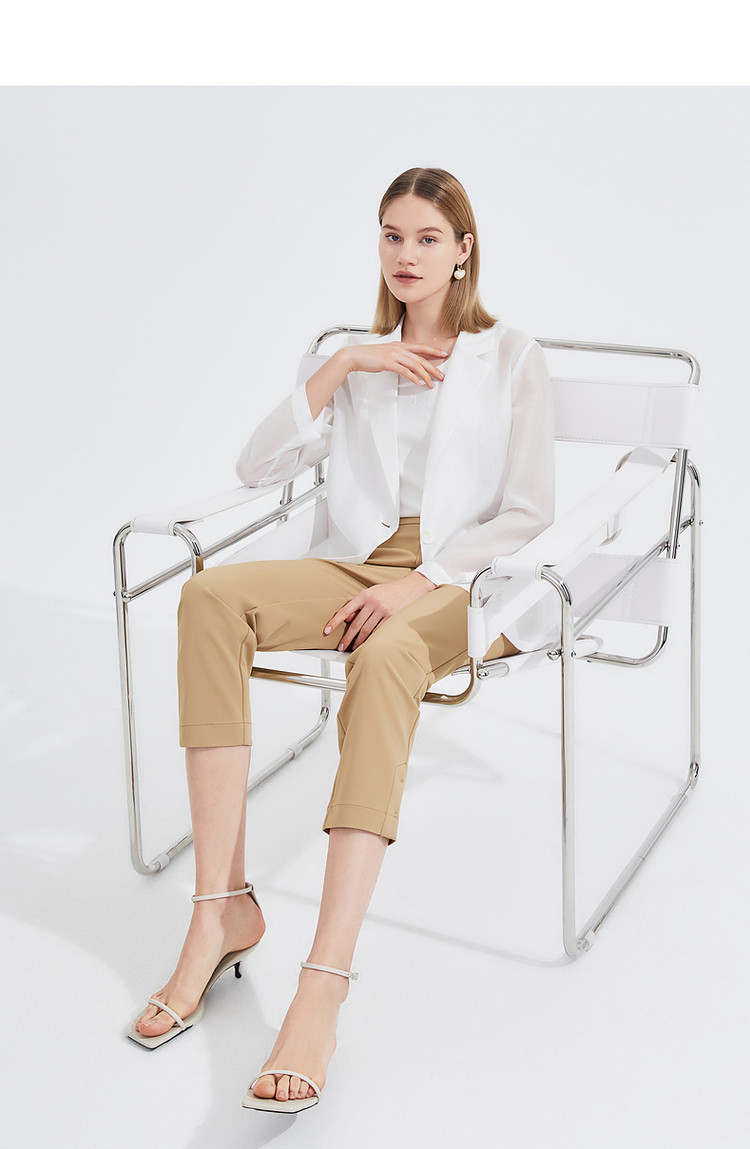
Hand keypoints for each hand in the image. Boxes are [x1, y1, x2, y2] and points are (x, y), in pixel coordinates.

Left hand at [323, 571, 437, 651]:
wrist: (411, 587)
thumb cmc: (389, 591)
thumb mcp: (372, 593)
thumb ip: (359, 605)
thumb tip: (347, 619)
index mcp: (364, 595)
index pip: (345, 610)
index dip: (335, 621)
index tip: (327, 631)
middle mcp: (372, 602)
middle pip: (356, 624)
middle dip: (347, 637)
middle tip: (340, 647)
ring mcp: (383, 610)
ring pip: (367, 630)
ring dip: (359, 641)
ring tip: (353, 648)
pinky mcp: (392, 617)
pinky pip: (379, 631)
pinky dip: (372, 639)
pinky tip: (368, 644)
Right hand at [344, 341, 447, 387]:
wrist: (355, 355)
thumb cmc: (368, 356)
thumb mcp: (385, 353)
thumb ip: (396, 356)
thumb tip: (404, 364)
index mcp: (399, 345)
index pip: (420, 347)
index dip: (433, 351)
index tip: (443, 354)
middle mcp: (399, 349)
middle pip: (421, 358)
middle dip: (433, 368)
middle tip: (441, 375)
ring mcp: (394, 355)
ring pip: (415, 365)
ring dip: (426, 375)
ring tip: (432, 383)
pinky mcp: (389, 363)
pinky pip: (405, 371)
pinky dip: (413, 378)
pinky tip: (418, 383)